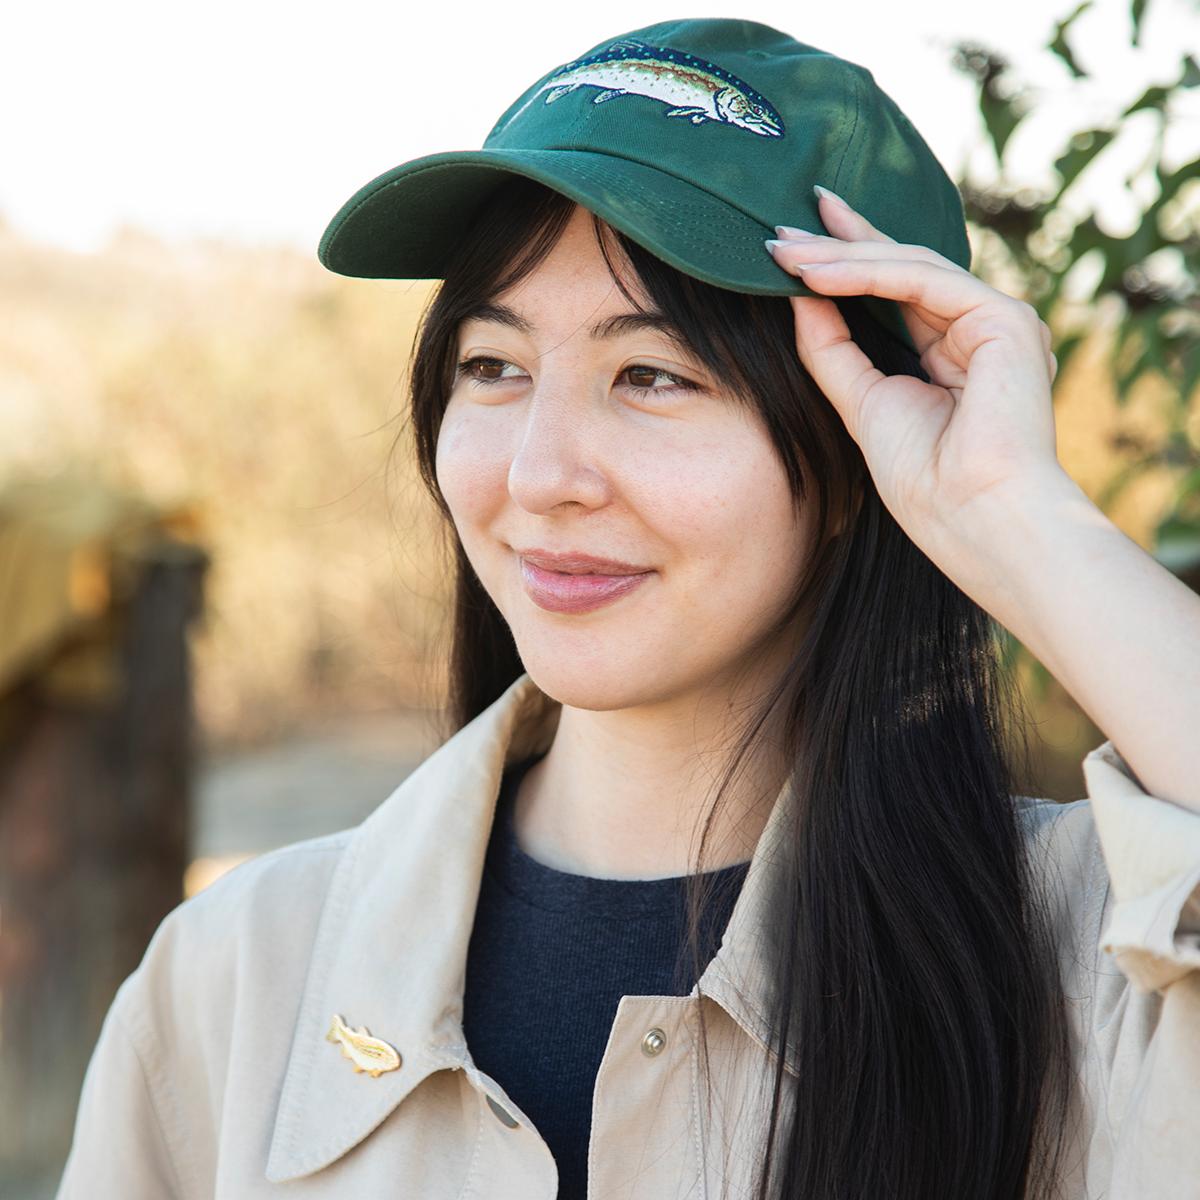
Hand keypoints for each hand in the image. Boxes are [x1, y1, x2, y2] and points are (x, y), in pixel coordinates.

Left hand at [768, 189, 1199, 814]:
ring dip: (841, 258)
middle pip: (900, 269)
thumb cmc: (926, 485)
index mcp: (953, 351)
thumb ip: (833, 352)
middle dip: (839, 244)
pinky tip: (818, 272)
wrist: (973, 522)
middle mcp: (978, 329)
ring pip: (908, 269)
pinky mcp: (1003, 320)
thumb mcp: (862, 405)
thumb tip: (798, 299)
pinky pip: (924, 282)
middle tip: (780, 226)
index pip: (893, 292)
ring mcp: (996, 321)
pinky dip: (868, 275)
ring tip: (783, 251)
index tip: (796, 237)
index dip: (846, 259)